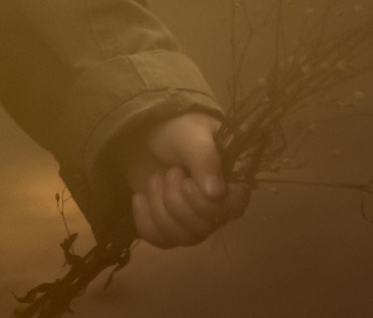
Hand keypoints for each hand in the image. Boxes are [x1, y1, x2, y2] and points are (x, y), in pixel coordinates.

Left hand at [119, 112, 249, 247]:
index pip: (233, 210)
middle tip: (170, 172)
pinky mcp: (168, 226)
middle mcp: (216, 209)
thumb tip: (215, 194)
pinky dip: (144, 220)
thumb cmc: (177, 131)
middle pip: (202, 228)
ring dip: (159, 207)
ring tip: (155, 179)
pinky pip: (160, 240)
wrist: (146, 137)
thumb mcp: (191, 135)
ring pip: (180, 237)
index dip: (208, 204)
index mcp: (230, 184)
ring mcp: (192, 221)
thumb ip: (205, 159)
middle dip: (175, 200)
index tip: (187, 182)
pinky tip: (139, 197)